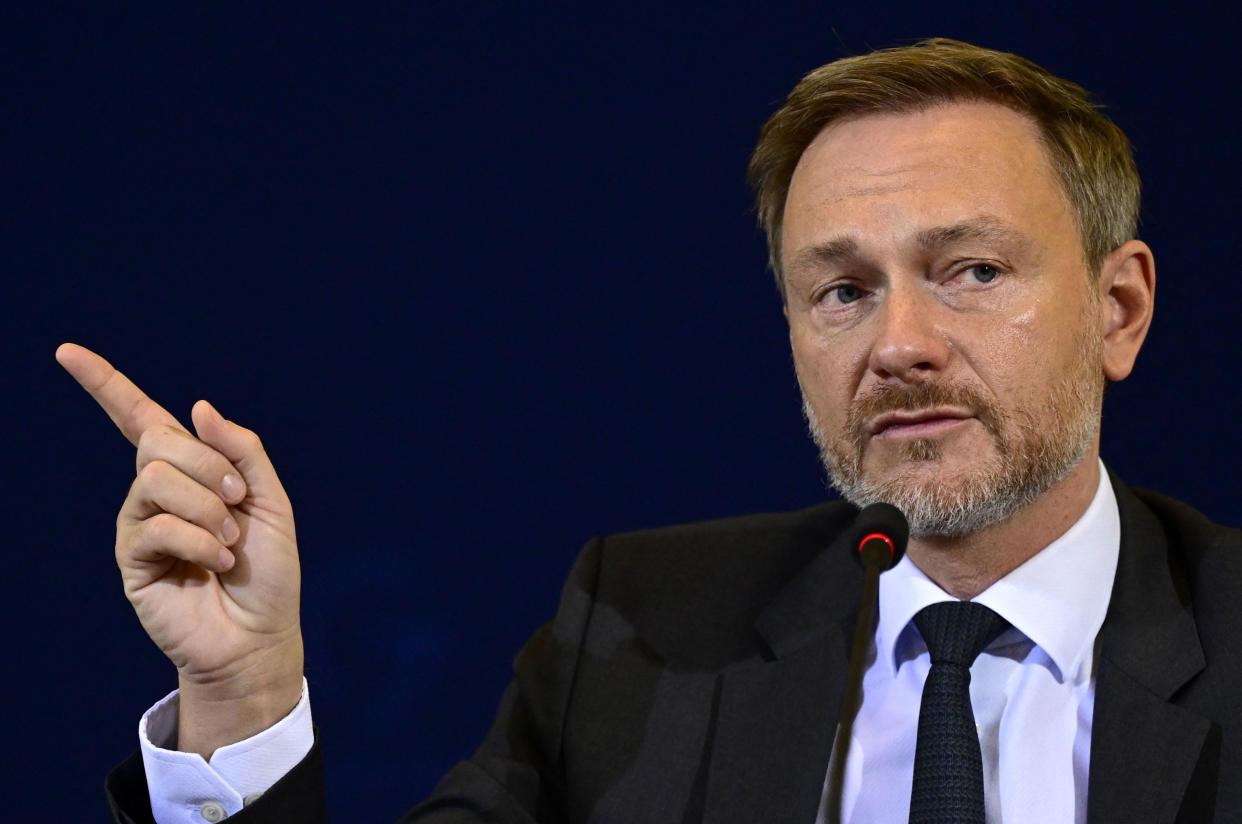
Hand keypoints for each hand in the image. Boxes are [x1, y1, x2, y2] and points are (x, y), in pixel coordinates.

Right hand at [56, 343, 302, 756]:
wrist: (260, 633)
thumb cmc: (267, 571)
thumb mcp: (271, 501)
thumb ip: (242, 451)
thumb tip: (198, 406)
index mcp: (190, 471)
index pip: (140, 418)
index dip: (105, 384)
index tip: (66, 351)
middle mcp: (156, 492)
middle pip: (159, 438)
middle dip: (210, 465)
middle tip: (239, 502)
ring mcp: (140, 524)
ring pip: (157, 478)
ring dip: (209, 509)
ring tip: (229, 544)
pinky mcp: (133, 560)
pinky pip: (158, 525)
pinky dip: (201, 542)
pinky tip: (215, 564)